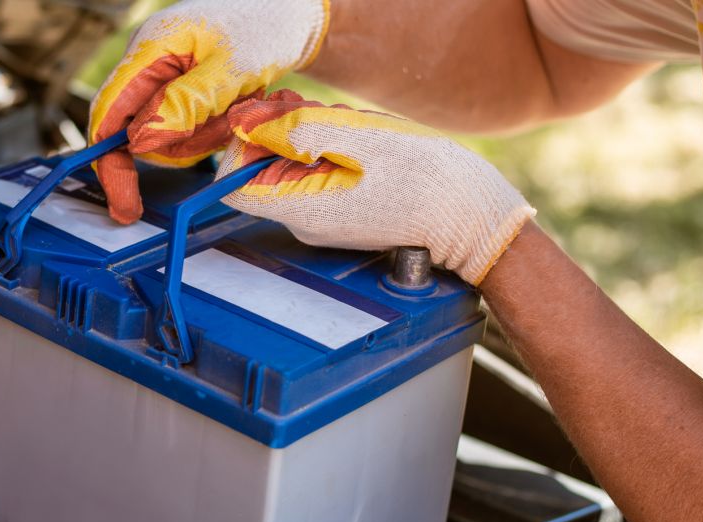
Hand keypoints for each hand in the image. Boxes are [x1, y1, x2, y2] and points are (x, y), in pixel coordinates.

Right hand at [88, 0, 328, 223]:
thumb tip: (139, 142)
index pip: (108, 112)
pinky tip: (231, 109)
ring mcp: (160, 82)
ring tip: (234, 107)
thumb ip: (186, 103)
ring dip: (202, 137)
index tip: (125, 204)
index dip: (110, 162)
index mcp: (148, 48)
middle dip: (181, 143)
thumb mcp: (231, 68)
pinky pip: (182, 134)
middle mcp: (146, 66)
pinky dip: (209, 132)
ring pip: (164, 140)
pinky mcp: (178, 96)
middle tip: (223, 128)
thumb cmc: (262, 29)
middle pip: (135, 133)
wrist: (285, 18)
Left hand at [217, 91, 535, 284]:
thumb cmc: (424, 177)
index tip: (274, 121)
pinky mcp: (339, 214)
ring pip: (290, 169)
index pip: (233, 182)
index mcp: (302, 208)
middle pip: (261, 170)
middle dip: (284, 134)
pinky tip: (362, 147)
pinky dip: (330, 153)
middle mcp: (303, 221)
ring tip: (354, 133)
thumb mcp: (360, 139)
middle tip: (326, 118)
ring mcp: (321, 220)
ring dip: (312, 139)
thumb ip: (299, 131)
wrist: (469, 214)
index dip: (243, 145)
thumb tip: (249, 124)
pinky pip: (316, 177)